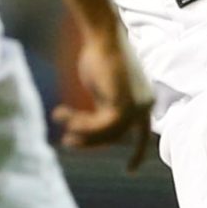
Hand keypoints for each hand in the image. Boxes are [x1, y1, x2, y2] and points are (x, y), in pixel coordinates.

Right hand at [53, 28, 156, 170]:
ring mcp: (137, 105)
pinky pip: (101, 126)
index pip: (143, 134)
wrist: (103, 36)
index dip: (137, 153)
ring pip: (107, 133)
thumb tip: (91, 128)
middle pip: (116, 136)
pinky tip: (65, 116)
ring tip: (61, 120)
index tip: (130, 171)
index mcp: (144, 102)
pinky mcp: (124, 104)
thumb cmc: (98, 55)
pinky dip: (81, 124)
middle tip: (67, 141)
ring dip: (81, 130)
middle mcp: (145, 106)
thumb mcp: (103, 87)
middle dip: (90, 140)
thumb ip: (103, 107)